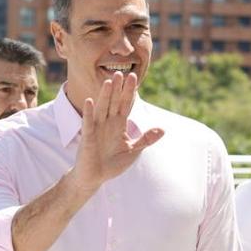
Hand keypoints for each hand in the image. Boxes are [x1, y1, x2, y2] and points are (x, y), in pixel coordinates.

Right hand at [69, 71, 163, 193]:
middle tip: (121, 73)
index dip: (129, 92)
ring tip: (109, 82)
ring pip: (102, 108)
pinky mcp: (87, 137)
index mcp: (118, 124)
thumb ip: (146, 139)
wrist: (94, 177)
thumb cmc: (112, 164)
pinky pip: (88, 122)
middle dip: (118, 89)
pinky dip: (89, 112)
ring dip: (105, 95)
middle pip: (114, 102)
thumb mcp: (133, 150)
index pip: (125, 104)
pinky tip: (90, 101)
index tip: (133, 77)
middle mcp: (108, 123)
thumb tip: (162, 130)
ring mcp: (97, 128)